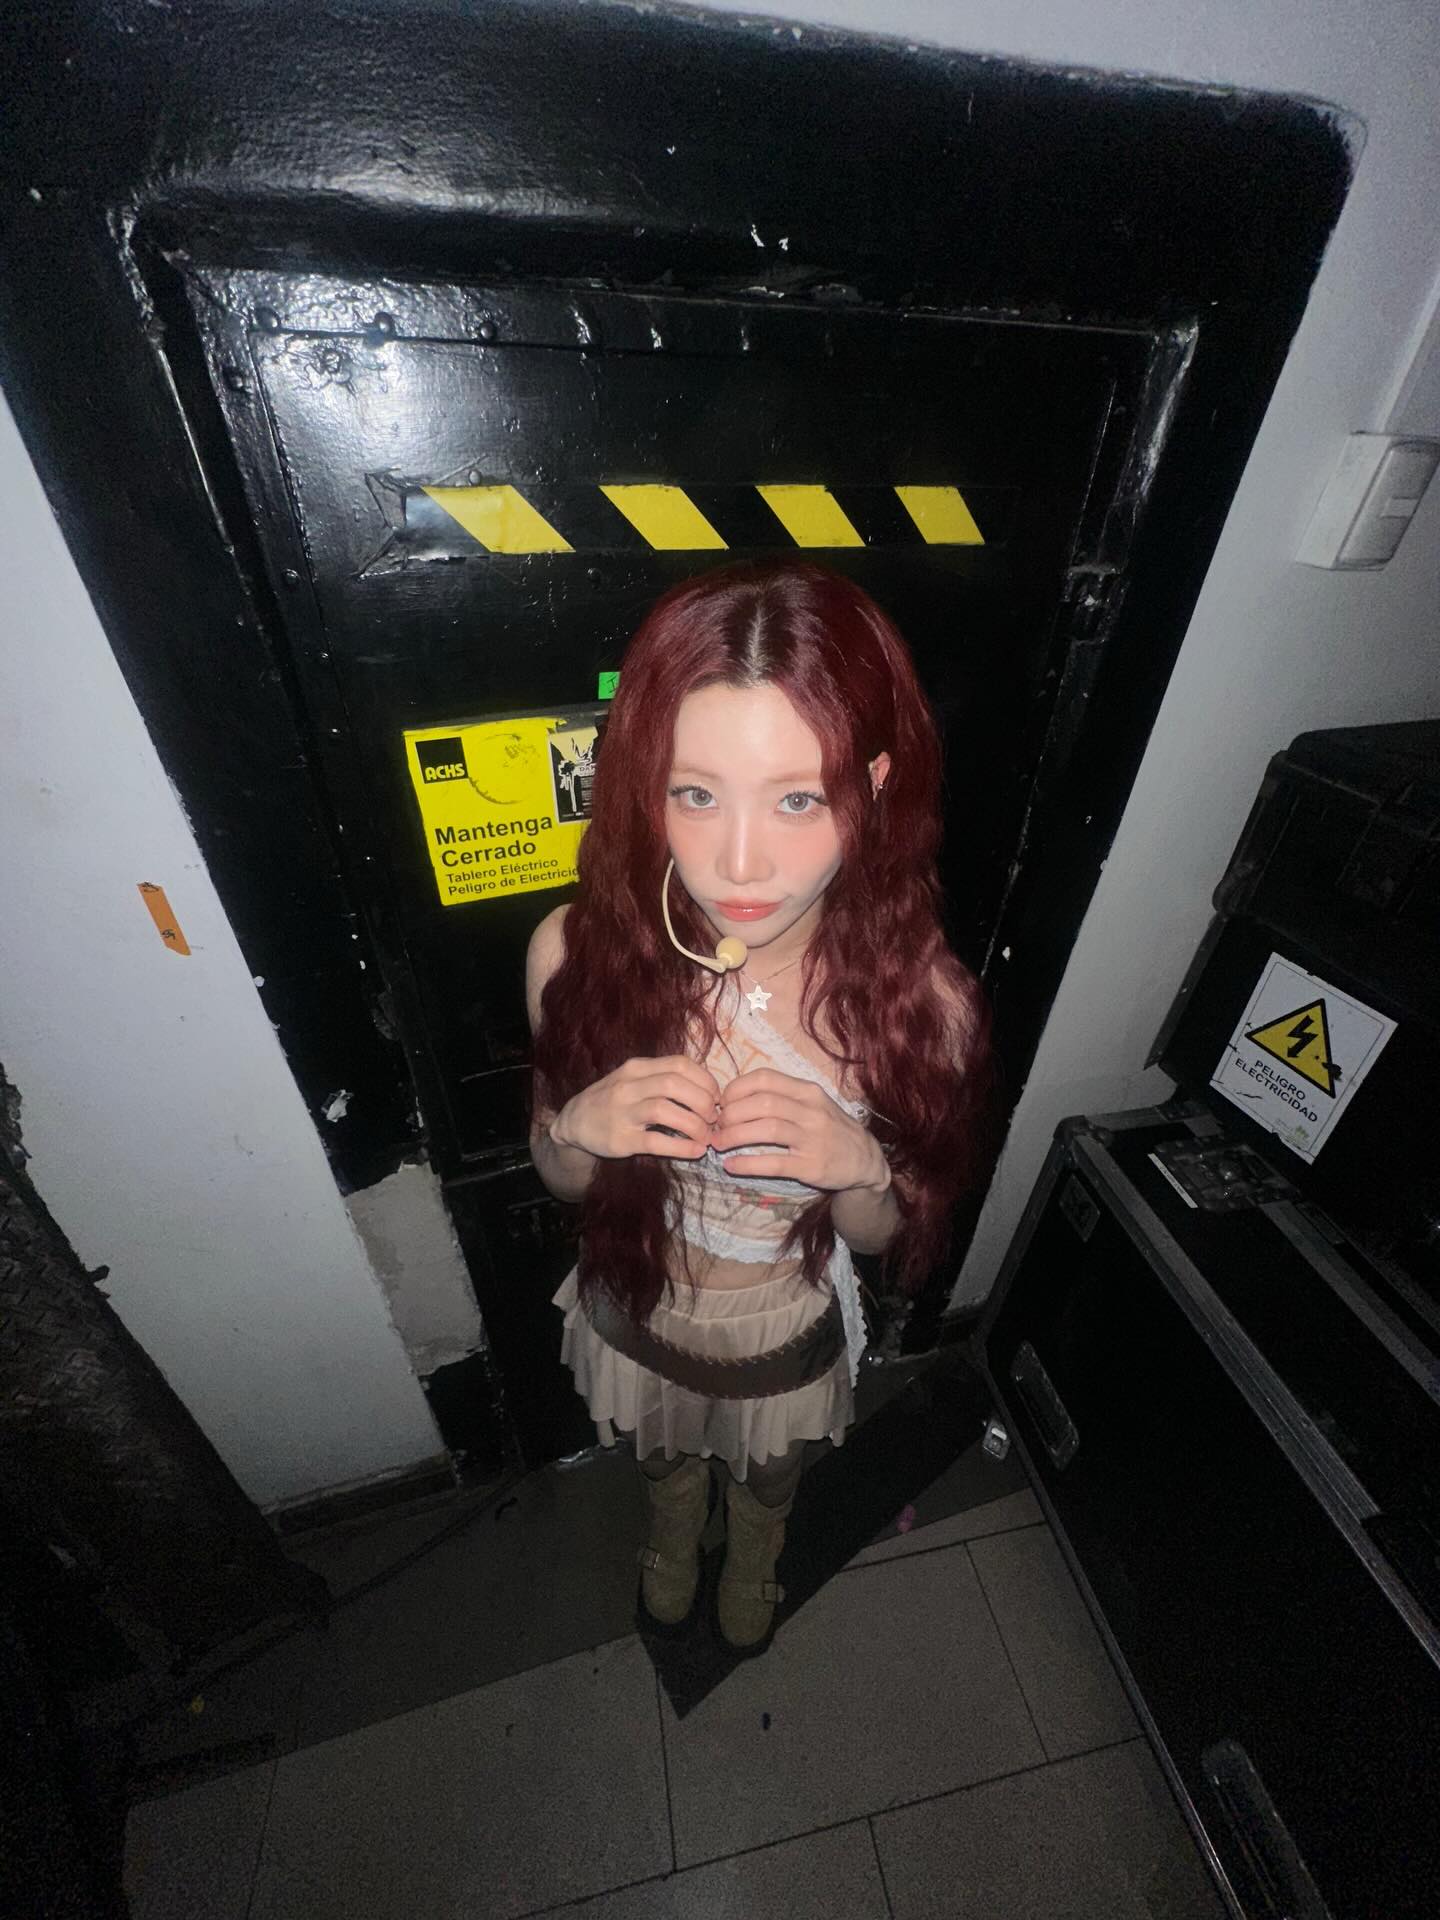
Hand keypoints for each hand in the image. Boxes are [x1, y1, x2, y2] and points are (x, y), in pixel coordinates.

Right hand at [550, 1056, 720, 1161]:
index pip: (679, 1064)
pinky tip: (695, 1151)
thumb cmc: (614, 1100)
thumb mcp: (634, 1079)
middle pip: (674, 1084)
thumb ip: (664, 1079)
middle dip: (703, 1102)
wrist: (575, 1122)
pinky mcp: (620, 1139)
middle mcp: (629, 1086)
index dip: (705, 1080)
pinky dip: (681, 1147)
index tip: (717, 1097)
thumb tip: (708, 1091)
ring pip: (664, 1110)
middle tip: (714, 1118)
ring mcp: (622, 1112)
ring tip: (706, 1136)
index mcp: (637, 1068)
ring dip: (694, 1124)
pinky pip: (655, 1141)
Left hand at [710, 1068, 889, 1192]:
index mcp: (808, 1091)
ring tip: (718, 1144)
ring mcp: (813, 1139)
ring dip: (734, 1136)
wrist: (864, 1160)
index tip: (722, 1102)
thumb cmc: (829, 1129)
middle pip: (762, 1103)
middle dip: (731, 1114)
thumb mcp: (812, 1104)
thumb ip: (780, 1097)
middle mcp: (811, 1111)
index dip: (736, 1089)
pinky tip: (731, 1165)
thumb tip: (733, 1098)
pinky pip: (774, 1163)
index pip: (765, 1078)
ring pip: (767, 1130)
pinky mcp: (811, 1166)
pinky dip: (747, 1163)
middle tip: (716, 1126)